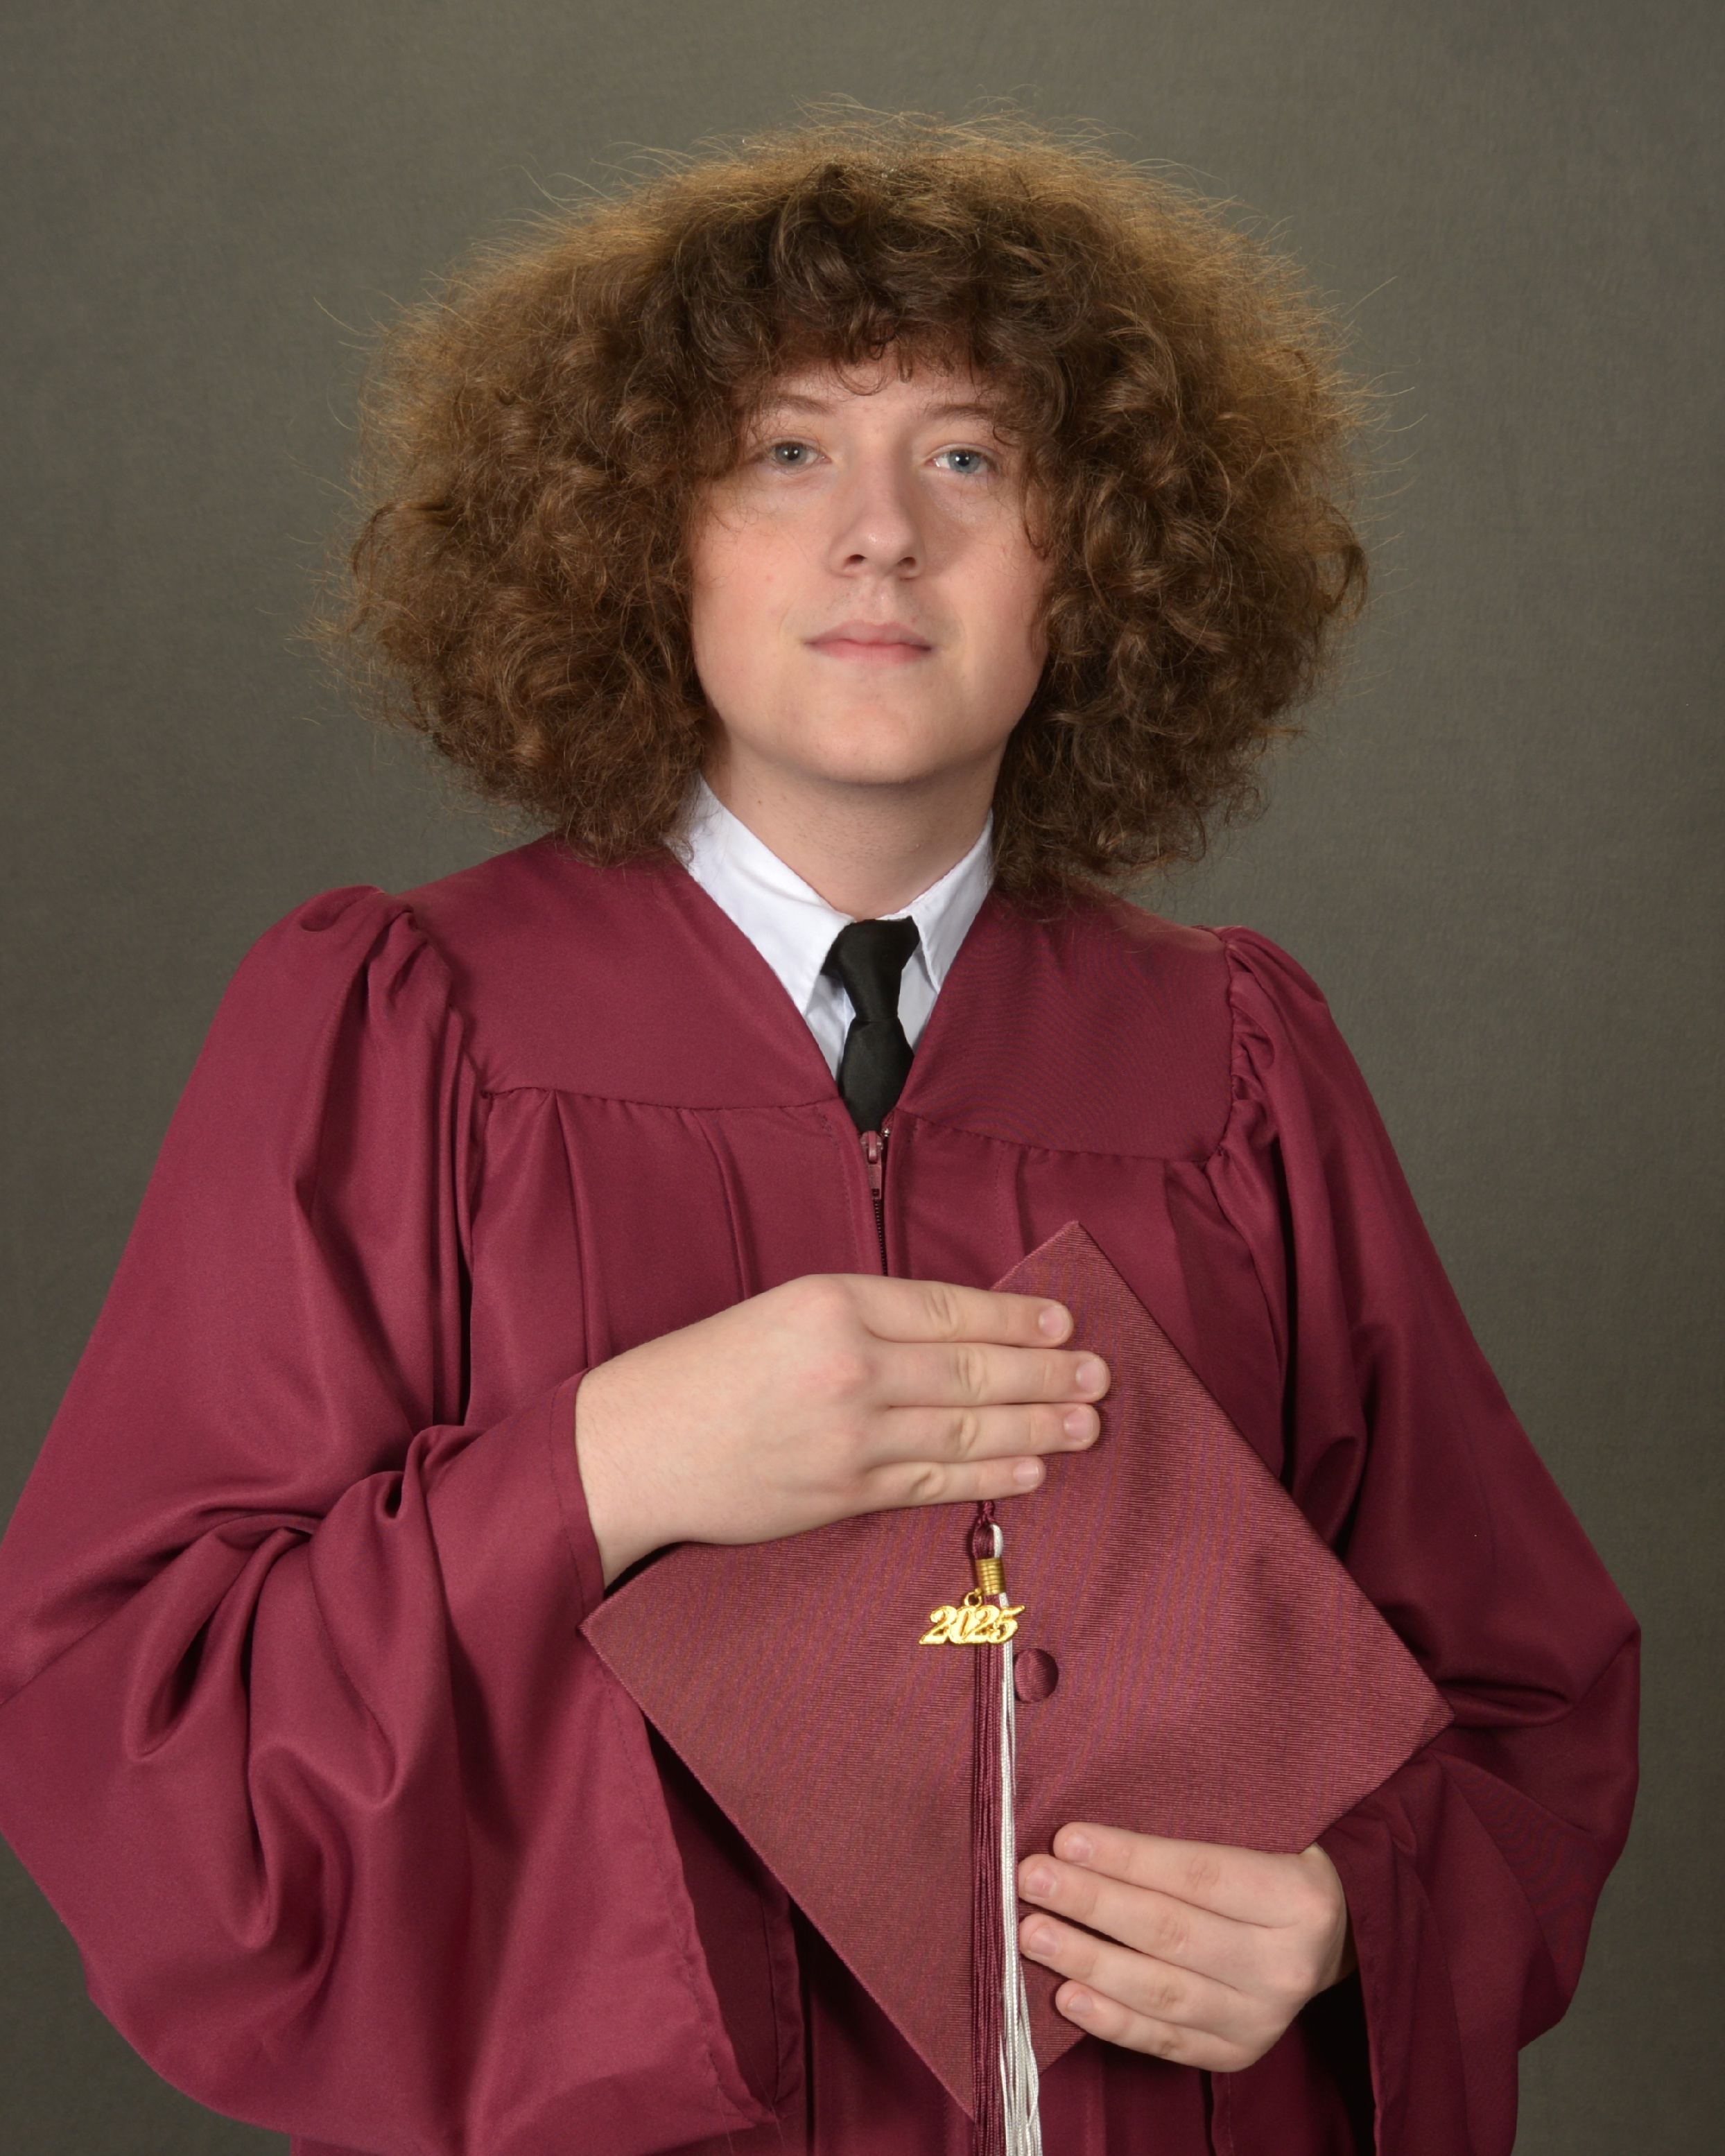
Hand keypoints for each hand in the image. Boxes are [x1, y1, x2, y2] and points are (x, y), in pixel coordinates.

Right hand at [574, 1274, 1108, 1581]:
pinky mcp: (843, 1492)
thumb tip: (958, 1334)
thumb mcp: (782, 1311)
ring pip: (966, 1428)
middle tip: (1100, 1377)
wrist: (634, 1446)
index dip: (1016, 1318)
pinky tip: (1032, 1471)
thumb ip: (864, 1319)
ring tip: (1086, 1426)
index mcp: (832, 1303)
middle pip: (973, 1369)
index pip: (949, 1309)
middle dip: (1047, 1375)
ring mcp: (849, 1435)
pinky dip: (991, 1474)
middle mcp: (848, 1365)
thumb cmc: (703, 1371)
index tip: (1065, 1324)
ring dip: (1037, 1428)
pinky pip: (935, 1481)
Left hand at [1017, 1825, 1354, 2070]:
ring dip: (1088, 1962)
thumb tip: (1087, 1834)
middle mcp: (1286, 1965)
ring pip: (1162, 1991)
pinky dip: (1111, 2020)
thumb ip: (1192, 1832)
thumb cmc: (1278, 1866)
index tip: (1065, 1838)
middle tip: (1031, 1880)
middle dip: (1093, 1904)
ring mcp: (1263, 2018)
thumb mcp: (1261, 1834)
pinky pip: (1165, 2040)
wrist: (1333, 1941)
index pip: (1199, 1875)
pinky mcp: (1238, 2052)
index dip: (1128, 1857)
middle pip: (1172, 1932)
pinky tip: (1067, 1996)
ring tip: (1033, 1934)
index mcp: (1298, 1897)